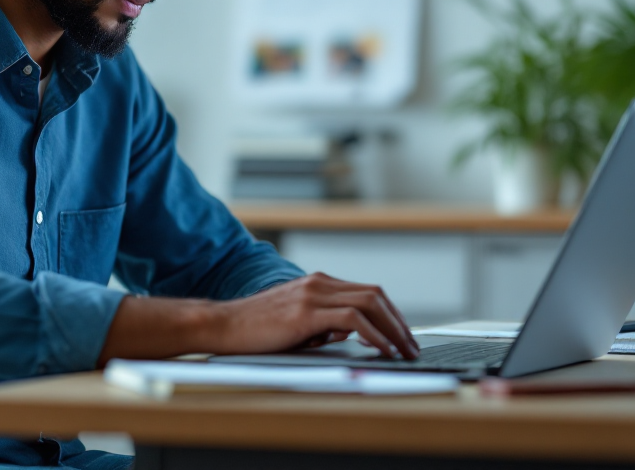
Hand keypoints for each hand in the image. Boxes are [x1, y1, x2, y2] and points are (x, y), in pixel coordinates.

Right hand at [207, 273, 417, 358]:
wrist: (223, 325)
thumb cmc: (255, 329)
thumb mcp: (297, 323)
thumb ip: (323, 324)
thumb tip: (348, 335)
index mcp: (318, 284)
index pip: (367, 293)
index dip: (390, 314)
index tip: (402, 335)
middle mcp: (319, 283)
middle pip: (375, 295)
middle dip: (399, 322)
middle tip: (411, 346)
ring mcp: (313, 295)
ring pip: (370, 303)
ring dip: (393, 329)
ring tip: (404, 351)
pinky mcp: (307, 312)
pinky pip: (353, 320)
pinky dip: (375, 335)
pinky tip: (383, 350)